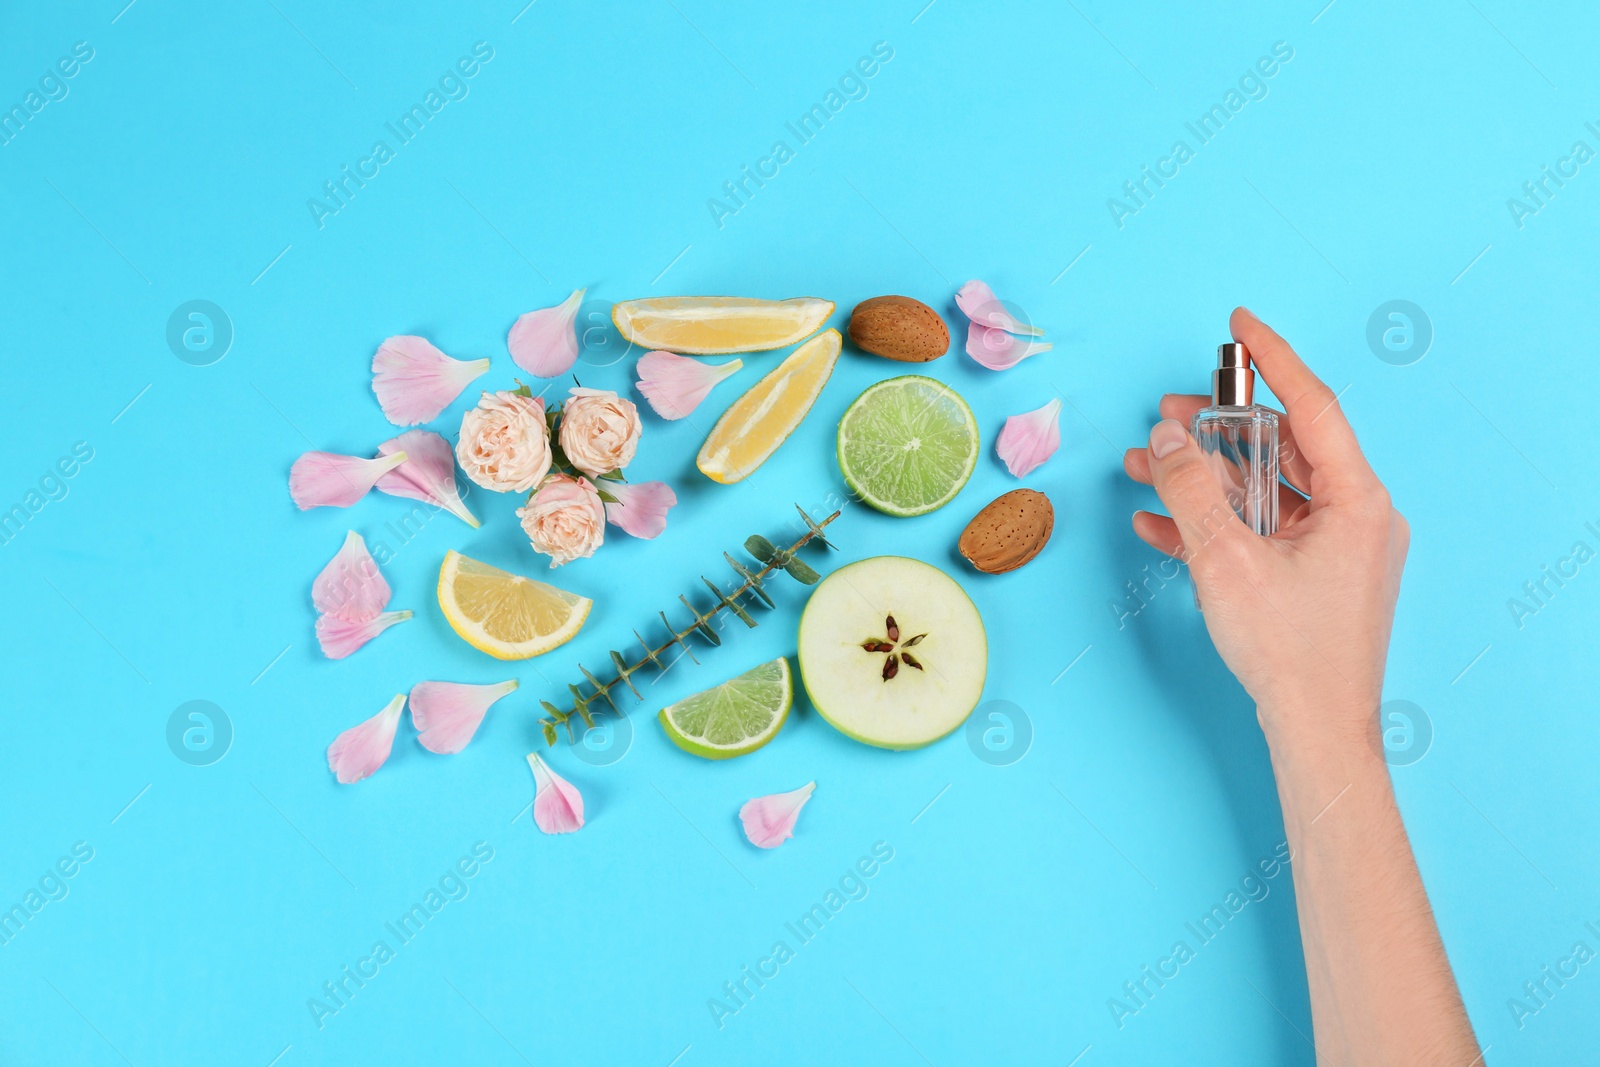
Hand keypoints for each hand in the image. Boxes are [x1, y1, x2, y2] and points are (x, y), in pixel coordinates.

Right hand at [1123, 308, 1408, 749]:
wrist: (1314, 732)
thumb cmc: (1289, 653)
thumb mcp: (1226, 559)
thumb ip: (1190, 489)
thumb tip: (1163, 437)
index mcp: (1359, 501)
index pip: (1313, 407)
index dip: (1273, 360)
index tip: (1240, 325)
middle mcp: (1358, 517)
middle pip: (1283, 448)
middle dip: (1217, 428)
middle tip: (1167, 411)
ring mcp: (1338, 549)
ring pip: (1266, 489)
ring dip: (1204, 478)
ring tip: (1146, 465)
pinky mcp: (1315, 577)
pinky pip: (1263, 530)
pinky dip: (1216, 521)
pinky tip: (1160, 521)